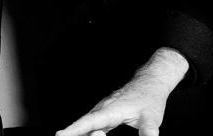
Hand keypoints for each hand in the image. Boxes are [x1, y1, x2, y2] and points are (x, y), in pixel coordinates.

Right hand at [56, 48, 188, 135]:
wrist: (151, 81)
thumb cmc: (150, 97)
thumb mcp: (152, 116)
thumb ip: (149, 130)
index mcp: (112, 109)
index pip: (91, 121)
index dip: (75, 129)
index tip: (60, 135)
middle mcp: (103, 109)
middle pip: (84, 123)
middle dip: (73, 133)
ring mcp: (103, 110)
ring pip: (86, 123)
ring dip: (78, 132)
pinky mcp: (105, 114)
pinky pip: (91, 124)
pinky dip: (84, 130)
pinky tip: (79, 135)